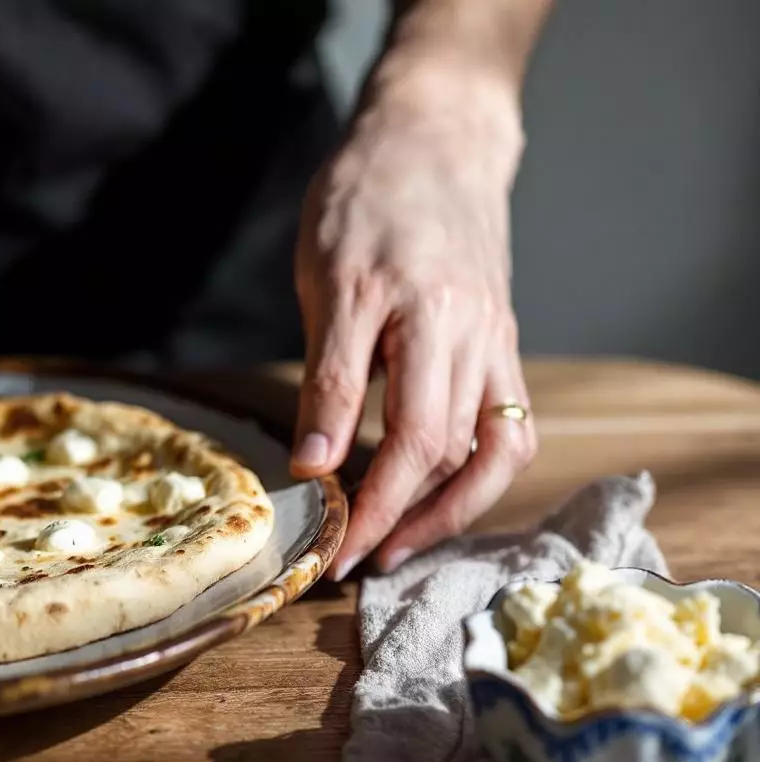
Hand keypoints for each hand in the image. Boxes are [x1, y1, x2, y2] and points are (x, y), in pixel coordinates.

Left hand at [292, 88, 536, 579]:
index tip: (331, 546)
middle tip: (354, 560)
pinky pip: (511, 424)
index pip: (407, 439)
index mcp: (423, 317)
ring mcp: (497, 341)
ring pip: (494, 451)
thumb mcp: (325, 280)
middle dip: (401, 519)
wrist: (433, 140)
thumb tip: (311, 466)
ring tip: (400, 543)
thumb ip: (327, 377)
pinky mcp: (503, 343)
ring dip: (450, 510)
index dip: (369, 503)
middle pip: (451, 455)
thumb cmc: (365, 200)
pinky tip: (440, 494)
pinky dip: (481, 472)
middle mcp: (472, 337)